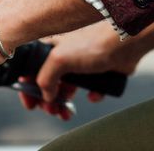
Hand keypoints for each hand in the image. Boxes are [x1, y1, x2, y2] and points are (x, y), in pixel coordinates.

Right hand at [19, 22, 140, 119]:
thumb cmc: (93, 43)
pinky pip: (91, 88)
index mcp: (52, 46)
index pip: (32, 68)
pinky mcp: (99, 70)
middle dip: (48, 99)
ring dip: (65, 102)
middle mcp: (66, 53)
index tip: (31, 102)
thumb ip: (45, 78)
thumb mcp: (59, 59)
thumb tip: (46, 95)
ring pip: (69, 88)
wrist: (125, 43)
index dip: (28, 86)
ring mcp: (82, 62)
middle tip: (51, 110)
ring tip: (67, 111)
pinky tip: (94, 95)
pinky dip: (91, 94)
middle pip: (49, 82)